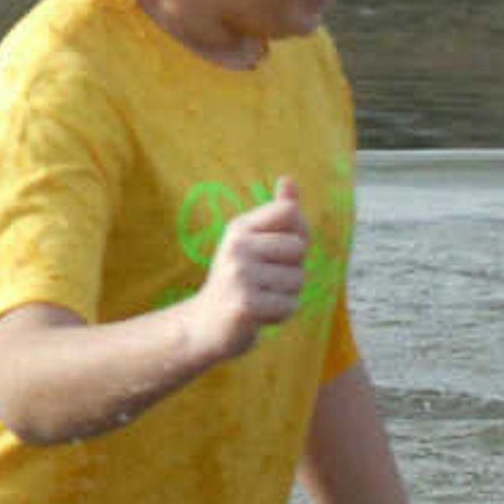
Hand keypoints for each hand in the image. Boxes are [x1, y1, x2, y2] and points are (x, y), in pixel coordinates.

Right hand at [184, 180, 310, 362]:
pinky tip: (258, 314)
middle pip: (300, 249)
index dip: (297, 233)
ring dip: (285, 295)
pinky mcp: (245, 305)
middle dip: (292, 269)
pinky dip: (279, 315)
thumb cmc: (238, 280)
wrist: (204, 325)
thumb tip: (289, 179)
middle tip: (264, 280)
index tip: (276, 250)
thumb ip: (277, 212)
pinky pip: (289, 306)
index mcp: (239, 227)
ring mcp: (239, 275)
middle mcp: (237, 246)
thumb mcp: (253, 241)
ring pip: (298, 280)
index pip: (290, 212)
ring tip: (260, 297)